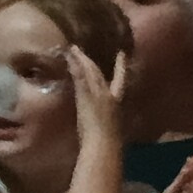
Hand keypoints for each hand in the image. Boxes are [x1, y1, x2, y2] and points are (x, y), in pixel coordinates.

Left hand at [68, 45, 127, 161]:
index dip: (121, 67)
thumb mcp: (111, 130)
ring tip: (72, 48)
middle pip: (99, 72)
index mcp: (117, 102)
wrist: (104, 146)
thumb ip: (107, 122)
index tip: (122, 54)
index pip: (121, 80)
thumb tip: (103, 122)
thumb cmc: (108, 143)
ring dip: (80, 58)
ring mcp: (97, 93)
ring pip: (89, 71)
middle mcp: (109, 94)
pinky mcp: (87, 95)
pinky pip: (81, 76)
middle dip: (91, 60)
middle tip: (82, 47)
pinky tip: (70, 56)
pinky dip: (76, 65)